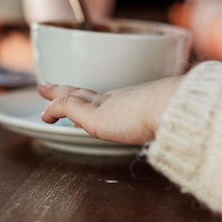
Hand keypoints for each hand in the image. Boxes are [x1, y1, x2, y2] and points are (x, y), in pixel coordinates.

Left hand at [38, 76, 182, 144]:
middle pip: (86, 92)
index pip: (106, 98)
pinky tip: (46, 115)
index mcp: (133, 102)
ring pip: (73, 95)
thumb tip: (174, 135)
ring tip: (43, 91)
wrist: (175, 108)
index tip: (84, 97)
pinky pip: (68, 106)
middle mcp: (116, 99)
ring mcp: (105, 105)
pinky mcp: (95, 116)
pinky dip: (55, 109)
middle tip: (51, 86)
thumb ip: (163, 128)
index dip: (92, 98)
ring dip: (56, 95)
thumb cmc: (178, 116)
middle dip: (69, 90)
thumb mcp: (168, 121)